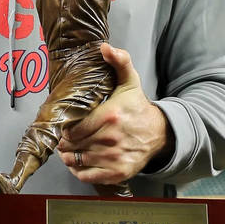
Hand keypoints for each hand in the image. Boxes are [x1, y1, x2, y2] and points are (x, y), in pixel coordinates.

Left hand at [57, 43, 174, 184]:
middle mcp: (110, 138)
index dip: (64, 129)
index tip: (65, 126)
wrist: (160, 133)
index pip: (73, 128)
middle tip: (64, 138)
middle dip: (65, 142)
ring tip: (68, 149)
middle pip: (73, 145)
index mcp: (110, 115)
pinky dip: (77, 171)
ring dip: (68, 156)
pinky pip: (87, 176)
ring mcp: (114, 158)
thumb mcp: (129, 81)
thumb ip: (118, 62)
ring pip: (77, 160)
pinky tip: (78, 163)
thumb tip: (105, 47)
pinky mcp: (118, 173)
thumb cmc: (138, 107)